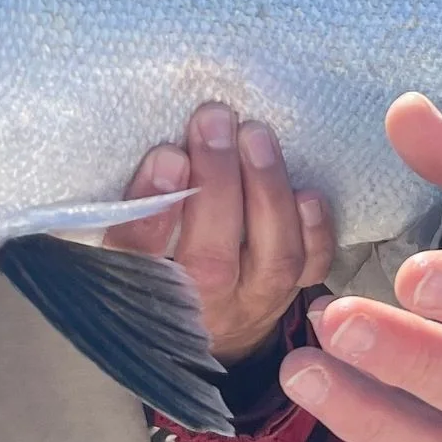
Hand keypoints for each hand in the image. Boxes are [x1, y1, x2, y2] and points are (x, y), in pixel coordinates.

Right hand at [106, 102, 334, 361]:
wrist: (203, 322)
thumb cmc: (156, 262)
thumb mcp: (126, 242)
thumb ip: (134, 203)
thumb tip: (165, 148)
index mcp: (142, 290)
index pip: (139, 256)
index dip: (153, 207)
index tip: (168, 155)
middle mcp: (200, 305)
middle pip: (210, 259)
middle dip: (217, 183)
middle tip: (215, 120)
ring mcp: (251, 304)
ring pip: (271, 260)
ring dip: (267, 191)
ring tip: (255, 135)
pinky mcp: (288, 294)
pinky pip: (310, 271)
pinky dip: (315, 233)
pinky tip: (307, 194)